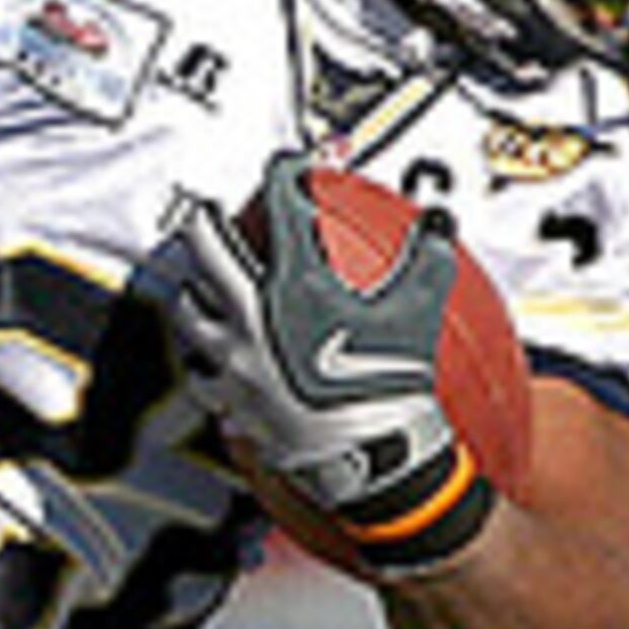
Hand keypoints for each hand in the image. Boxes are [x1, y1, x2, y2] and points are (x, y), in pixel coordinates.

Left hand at [169, 152, 464, 519]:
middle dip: (207, 222)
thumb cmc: (392, 387)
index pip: (278, 208)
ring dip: (193, 289)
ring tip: (199, 283)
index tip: (285, 169)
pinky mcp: (230, 401)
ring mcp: (235, 361)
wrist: (371, 458)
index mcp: (295, 285)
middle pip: (207, 249)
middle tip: (211, 214)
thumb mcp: (418, 313)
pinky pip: (201, 373)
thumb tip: (438, 228)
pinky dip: (203, 358)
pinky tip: (211, 357)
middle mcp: (252, 317)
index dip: (281, 177)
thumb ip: (427, 261)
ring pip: (190, 311)